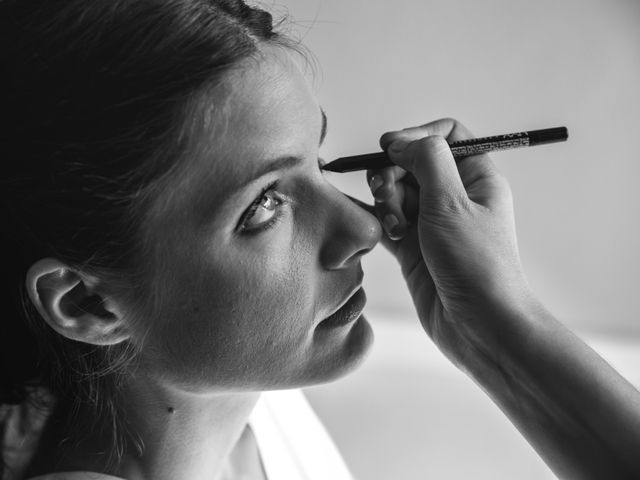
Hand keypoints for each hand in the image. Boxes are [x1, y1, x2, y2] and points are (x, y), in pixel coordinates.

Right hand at [368, 118, 533, 364]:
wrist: (478, 325)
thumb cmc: (476, 262)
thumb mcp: (452, 201)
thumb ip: (428, 160)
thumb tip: (401, 141)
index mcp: (476, 177)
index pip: (446, 136)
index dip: (417, 135)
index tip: (391, 147)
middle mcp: (454, 196)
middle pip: (413, 163)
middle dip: (393, 173)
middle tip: (387, 193)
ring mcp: (432, 223)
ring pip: (397, 192)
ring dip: (387, 202)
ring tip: (396, 227)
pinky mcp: (413, 248)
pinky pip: (388, 221)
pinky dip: (379, 221)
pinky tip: (379, 229)